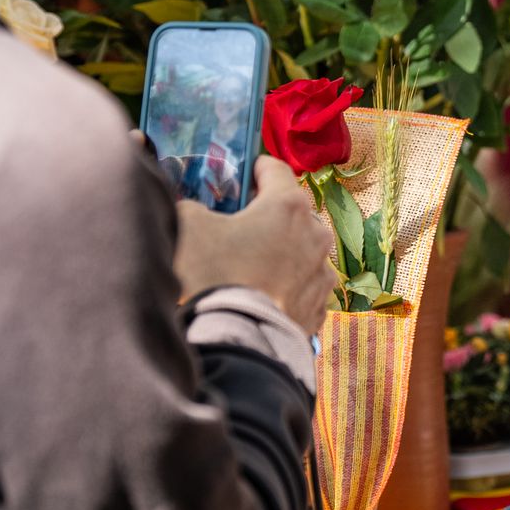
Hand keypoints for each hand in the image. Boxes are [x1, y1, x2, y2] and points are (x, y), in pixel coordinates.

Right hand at [174, 156, 333, 332]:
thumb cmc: (215, 276)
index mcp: (288, 205)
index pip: (274, 169)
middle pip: (292, 213)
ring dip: (281, 254)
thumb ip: (194, 206)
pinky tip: (263, 296)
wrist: (237, 341)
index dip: (255, 169)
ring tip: (251, 270)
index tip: (244, 174)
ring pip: (301, 251)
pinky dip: (286, 287)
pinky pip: (303, 287)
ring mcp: (322, 273)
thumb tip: (198, 211)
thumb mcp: (187, 226)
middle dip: (268, 217)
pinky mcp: (320, 306)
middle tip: (240, 229)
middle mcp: (316, 234)